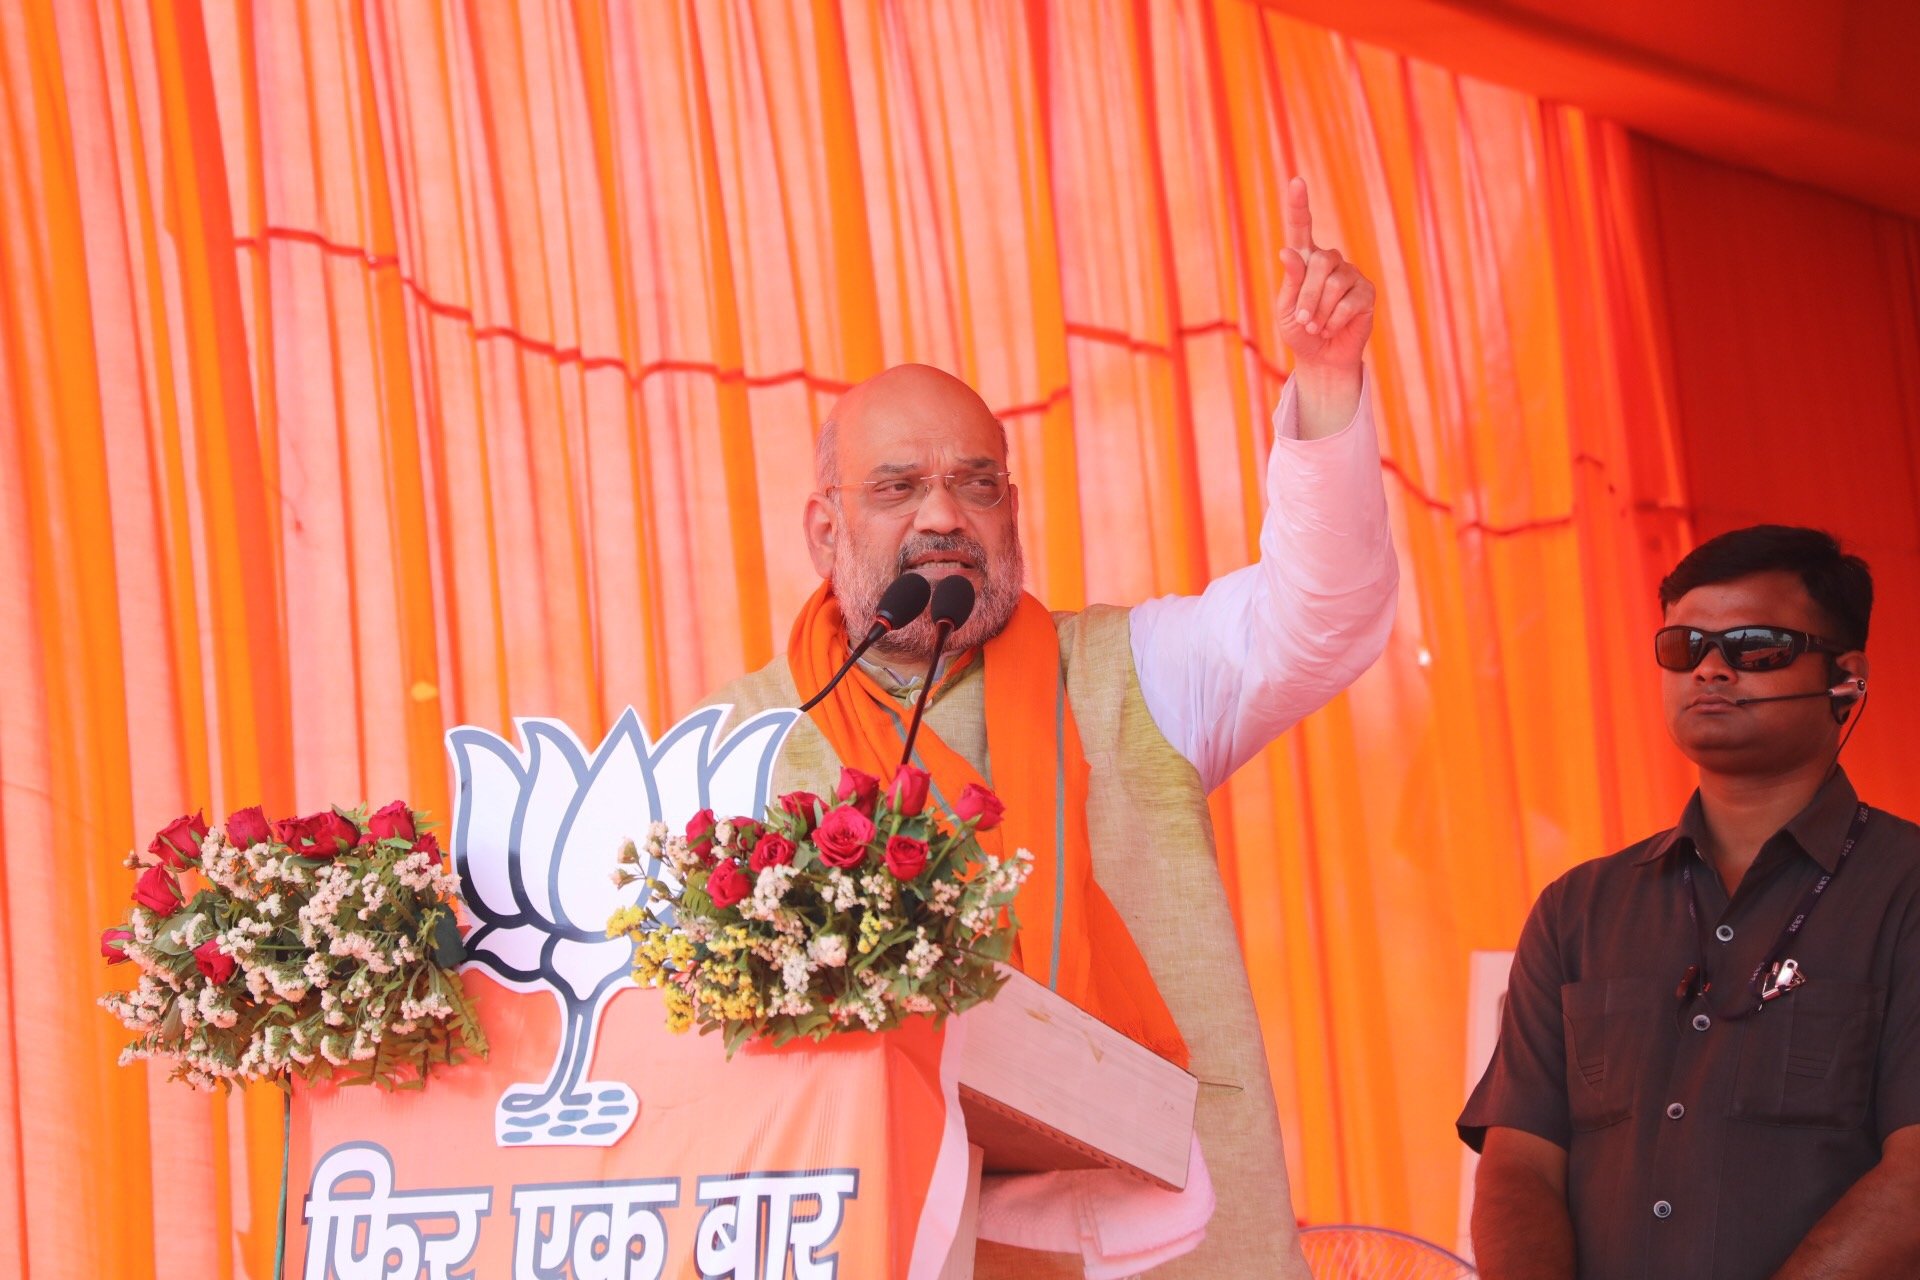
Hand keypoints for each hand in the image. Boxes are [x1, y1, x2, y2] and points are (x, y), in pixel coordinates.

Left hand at [1276, 177, 1373, 372]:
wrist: (1321, 357)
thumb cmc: (1300, 330)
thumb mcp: (1286, 308)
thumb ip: (1290, 282)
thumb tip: (1288, 252)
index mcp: (1304, 259)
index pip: (1300, 227)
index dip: (1298, 204)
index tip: (1296, 181)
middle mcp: (1329, 261)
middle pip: (1318, 263)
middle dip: (1306, 298)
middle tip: (1302, 321)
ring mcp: (1350, 274)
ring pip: (1333, 284)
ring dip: (1319, 312)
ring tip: (1316, 327)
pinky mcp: (1366, 292)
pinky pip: (1349, 302)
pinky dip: (1334, 320)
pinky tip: (1331, 329)